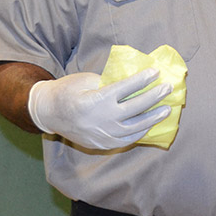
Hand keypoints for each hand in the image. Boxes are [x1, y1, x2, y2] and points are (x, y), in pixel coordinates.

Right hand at [27, 69, 172, 149]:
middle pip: (135, 107)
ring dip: (152, 118)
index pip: (126, 88)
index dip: (143, 79)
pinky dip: (140, 132)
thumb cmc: (68, 90)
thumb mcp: (87, 80)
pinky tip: (149, 124)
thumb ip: (111, 83)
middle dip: (154, 96)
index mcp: (97, 99)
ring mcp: (102, 134)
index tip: (156, 71)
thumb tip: (135, 82)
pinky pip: (126, 139)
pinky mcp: (102, 144)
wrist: (48, 112)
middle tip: (167, 88)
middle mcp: (102, 119)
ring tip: (166, 110)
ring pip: (135, 127)